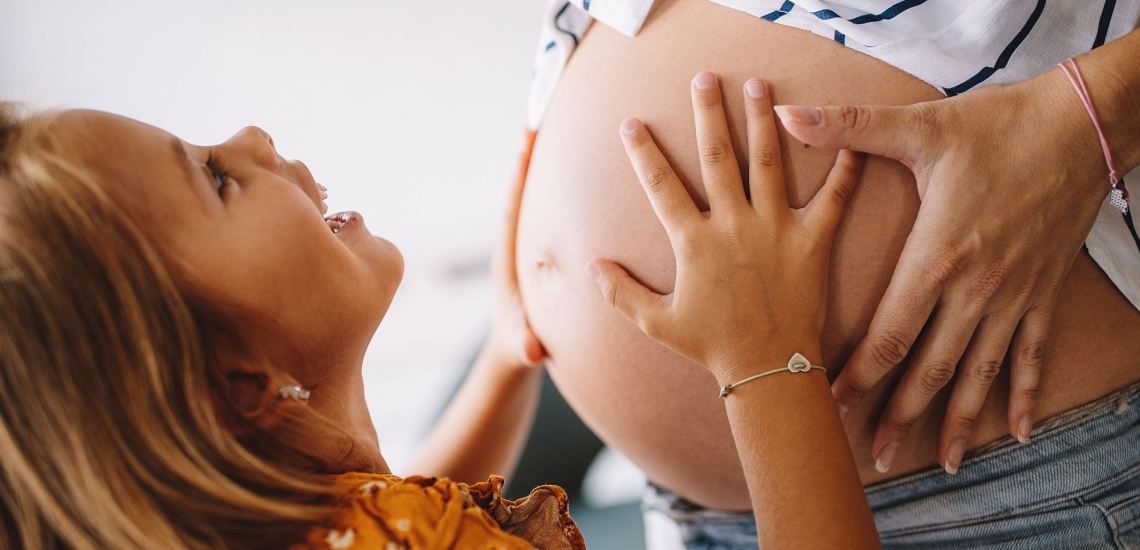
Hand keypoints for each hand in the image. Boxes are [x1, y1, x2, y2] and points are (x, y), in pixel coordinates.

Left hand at [484, 134, 545, 368]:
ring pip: (535, 199)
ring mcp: (528, 245)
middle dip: (530, 159)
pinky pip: (550, 210)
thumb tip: (529, 348)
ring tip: (556, 126)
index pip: (512, 211)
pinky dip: (559, 187)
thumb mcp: (524, 348)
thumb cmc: (520, 346)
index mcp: (507, 260)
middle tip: (539, 118)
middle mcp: (515, 245)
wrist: (515, 351)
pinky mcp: (541, 249)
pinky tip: (580, 167)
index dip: (519, 178)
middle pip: (522, 193)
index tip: (525, 144)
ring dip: (545, 166)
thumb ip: (525, 345)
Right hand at [587, 72, 863, 381]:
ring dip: (761, 121)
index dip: (643, 152)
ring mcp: (775, 231)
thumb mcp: (657, 323)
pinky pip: (832, 200)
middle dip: (708, 114)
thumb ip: (621, 292)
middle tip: (704, 78)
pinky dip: (843, 170)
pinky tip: (846, 139)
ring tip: (758, 85)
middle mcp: (732, 227)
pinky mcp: (812, 242)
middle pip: (717, 158)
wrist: (769, 370)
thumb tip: (591, 266)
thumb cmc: (712, 348)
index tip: (631, 122)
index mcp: (693, 243)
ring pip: (767, 163)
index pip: (661, 186)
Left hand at [774, 68, 1111, 473]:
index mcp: (937, 255)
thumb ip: (850, 127)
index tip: (832, 406)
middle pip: (929, 366)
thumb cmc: (997, 126)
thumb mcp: (920, 125)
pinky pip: (1033, 354)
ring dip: (957, 419)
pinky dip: (1025, 393)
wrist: (1083, 124)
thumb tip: (788, 113)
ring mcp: (1013, 295)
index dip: (859, 376)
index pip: (889, 333)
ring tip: (938, 461)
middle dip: (899, 414)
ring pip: (980, 372)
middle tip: (875, 457)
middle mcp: (975, 287)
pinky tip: (1018, 432)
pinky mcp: (1043, 292)